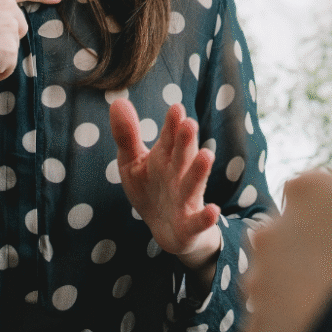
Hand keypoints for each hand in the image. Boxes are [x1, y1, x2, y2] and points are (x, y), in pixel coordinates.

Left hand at [109, 100, 221, 271]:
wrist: (167, 230)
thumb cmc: (151, 189)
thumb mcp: (133, 162)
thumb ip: (127, 135)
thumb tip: (118, 101)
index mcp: (165, 158)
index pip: (169, 138)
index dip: (172, 124)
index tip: (175, 108)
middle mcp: (179, 175)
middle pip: (182, 156)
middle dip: (186, 141)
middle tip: (189, 123)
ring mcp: (186, 199)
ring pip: (193, 184)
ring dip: (199, 171)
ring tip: (207, 155)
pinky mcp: (190, 224)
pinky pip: (199, 221)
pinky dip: (206, 217)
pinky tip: (213, 210)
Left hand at [244, 160, 331, 331]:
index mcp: (305, 191)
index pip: (312, 193)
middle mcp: (271, 228)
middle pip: (286, 234)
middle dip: (309, 248)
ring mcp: (260, 277)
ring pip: (274, 277)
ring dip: (295, 285)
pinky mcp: (258, 323)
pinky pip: (273, 320)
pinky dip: (291, 324)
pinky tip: (323, 327)